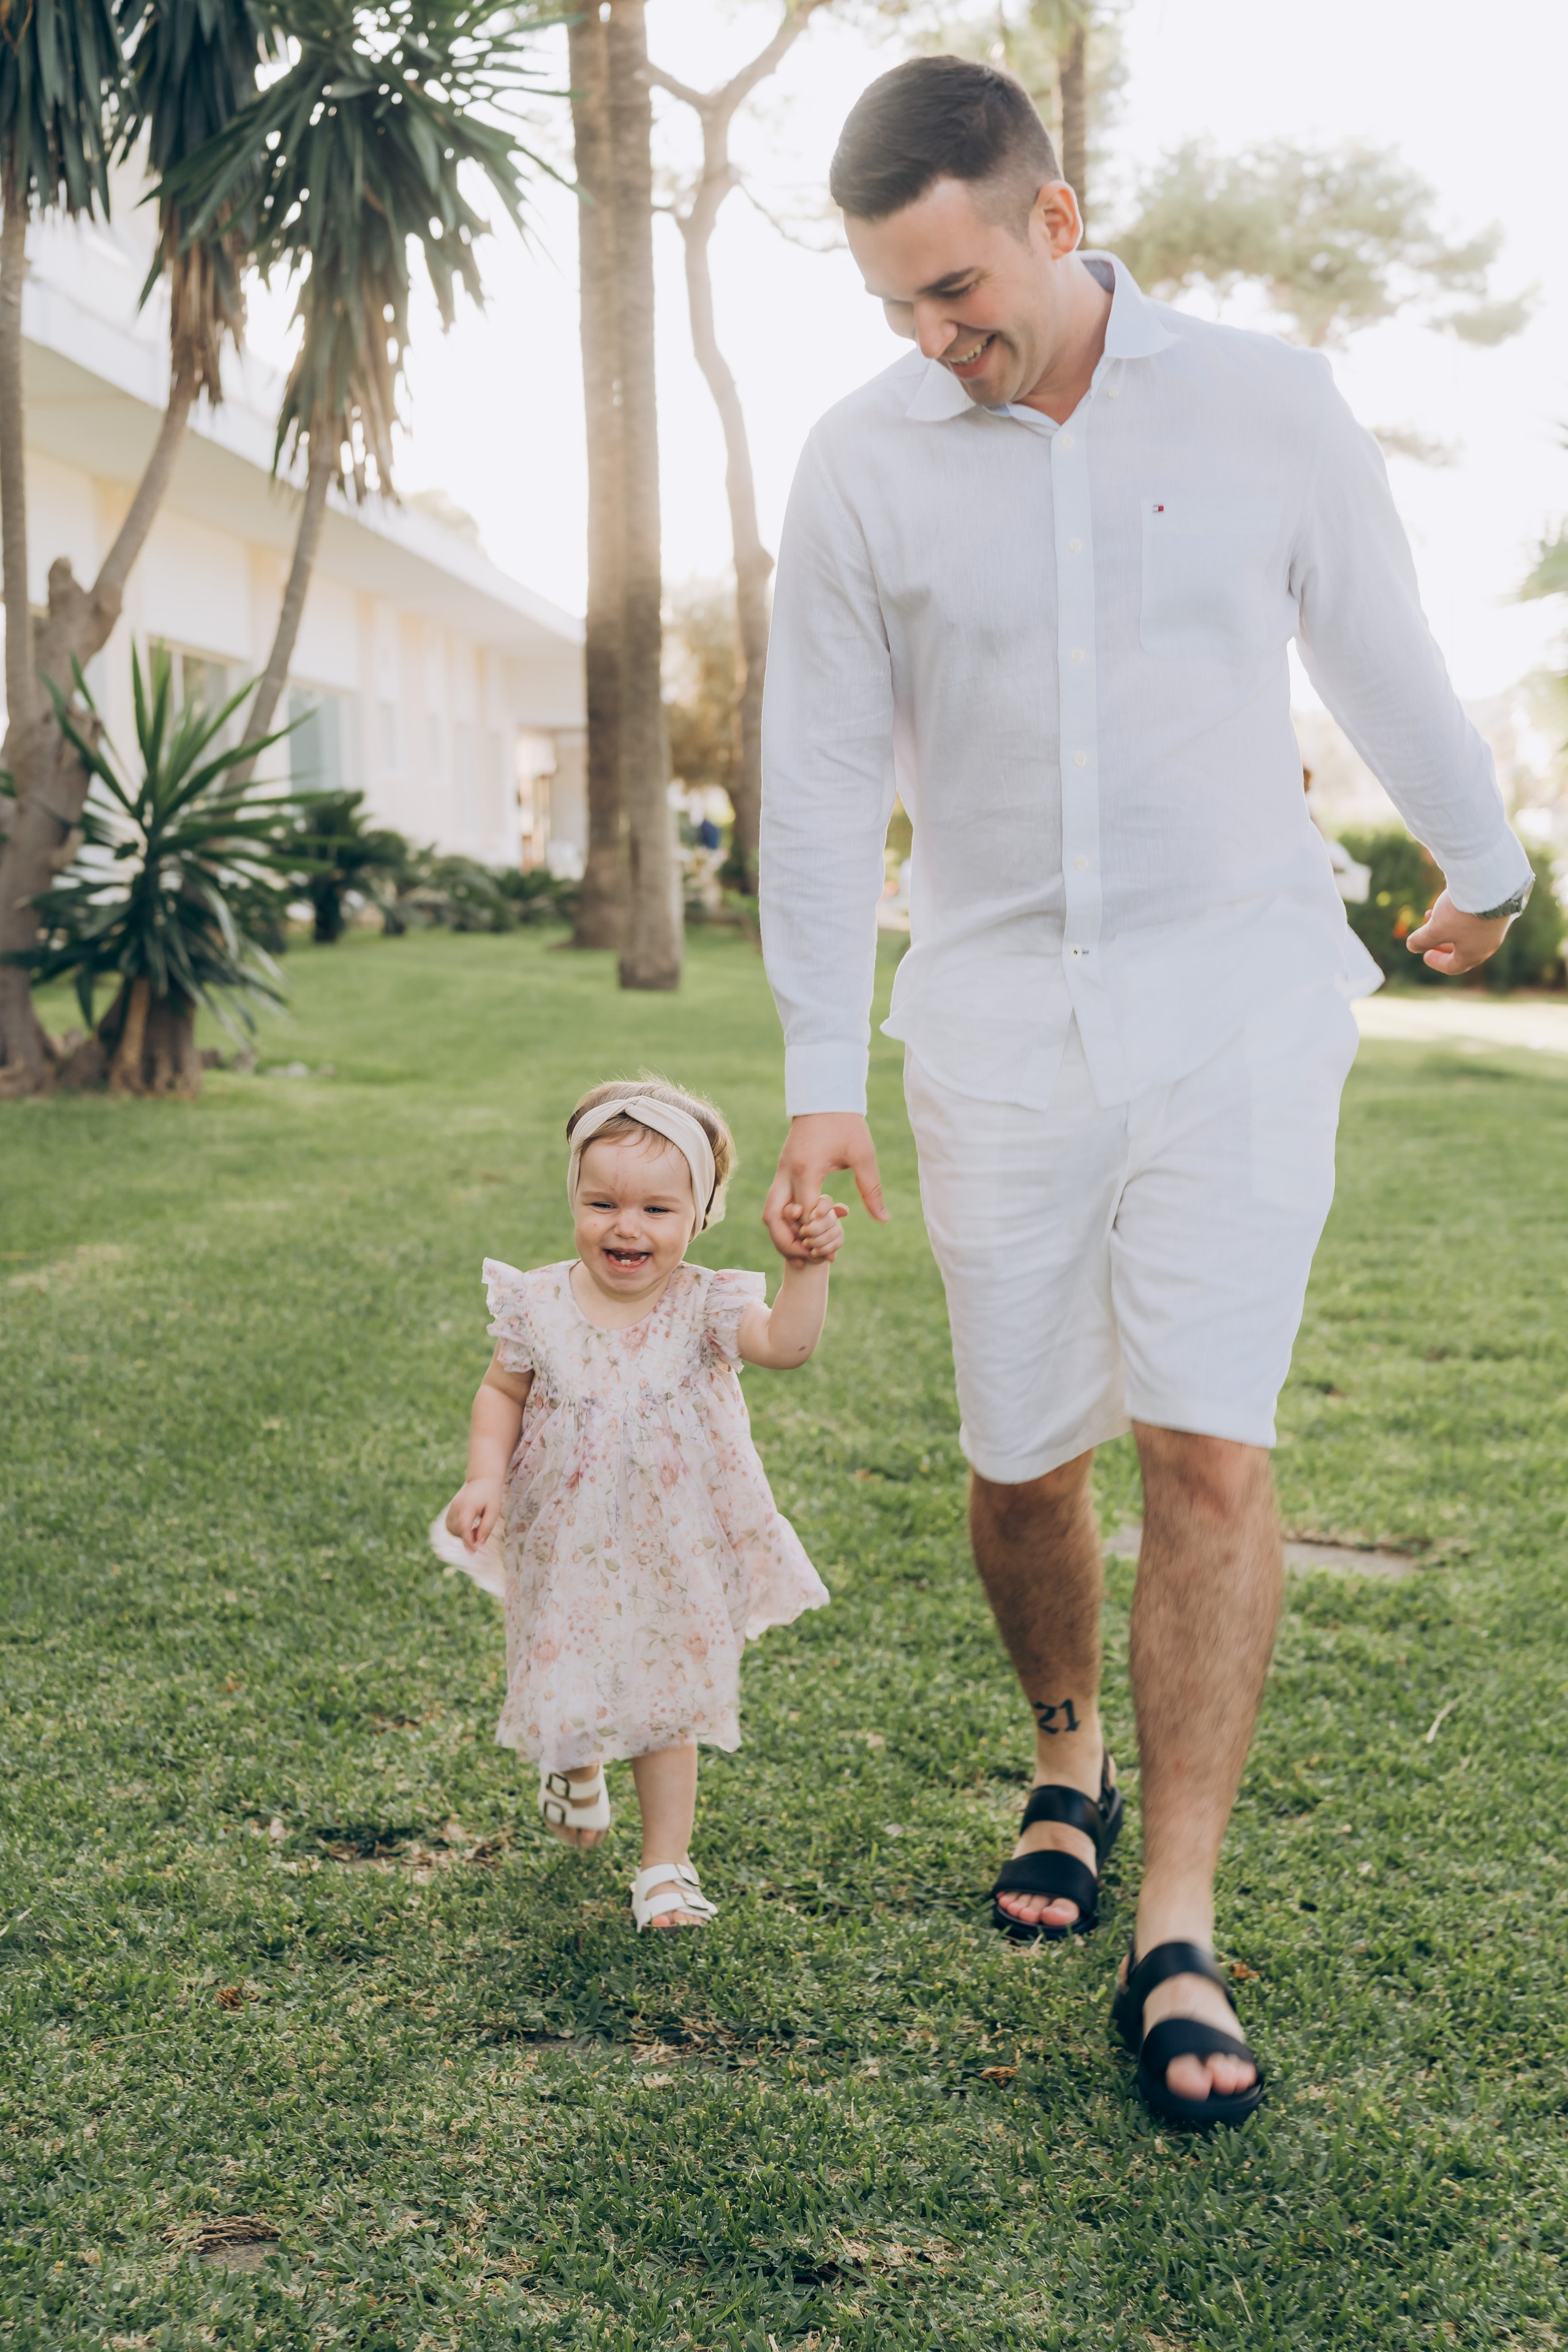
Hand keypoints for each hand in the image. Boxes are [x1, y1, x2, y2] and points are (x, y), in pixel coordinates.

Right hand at [445, 1477, 500, 1552]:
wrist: (482, 1480)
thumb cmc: (490, 1495)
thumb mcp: (494, 1511)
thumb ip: (486, 1527)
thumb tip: (479, 1544)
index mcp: (468, 1505)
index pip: (463, 1527)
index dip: (468, 1541)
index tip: (474, 1550)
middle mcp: (456, 1506)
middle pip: (456, 1530)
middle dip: (467, 1537)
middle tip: (480, 1533)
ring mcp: (451, 1507)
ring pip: (451, 1529)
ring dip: (462, 1534)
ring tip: (475, 1527)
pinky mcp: (450, 1509)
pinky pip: (449, 1525)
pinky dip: (457, 1530)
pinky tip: (469, 1526)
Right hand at [763, 1112, 886, 1259]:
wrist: (823, 1095)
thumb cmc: (846, 1123)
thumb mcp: (863, 1155)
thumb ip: (871, 1189)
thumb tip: (883, 1219)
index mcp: (807, 1169)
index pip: (804, 1214)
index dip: (815, 1237)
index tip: (830, 1253)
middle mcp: (787, 1172)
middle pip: (774, 1218)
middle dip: (787, 1243)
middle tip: (807, 1260)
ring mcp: (781, 1171)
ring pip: (769, 1212)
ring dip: (782, 1235)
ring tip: (803, 1253)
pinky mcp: (783, 1170)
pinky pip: (776, 1202)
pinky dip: (785, 1221)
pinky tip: (804, 1232)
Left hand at [1406, 890, 1511, 975]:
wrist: (1490, 882)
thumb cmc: (1462, 912)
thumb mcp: (1436, 929)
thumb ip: (1423, 940)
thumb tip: (1412, 947)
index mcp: (1474, 954)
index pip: (1454, 966)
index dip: (1436, 962)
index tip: (1424, 955)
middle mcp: (1488, 943)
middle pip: (1461, 950)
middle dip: (1440, 944)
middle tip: (1426, 936)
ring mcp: (1495, 925)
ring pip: (1468, 932)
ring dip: (1447, 926)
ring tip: (1430, 914)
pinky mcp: (1498, 909)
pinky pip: (1476, 917)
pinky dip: (1460, 915)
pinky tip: (1449, 902)